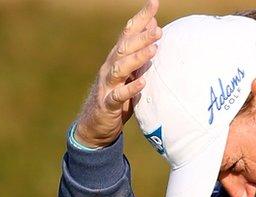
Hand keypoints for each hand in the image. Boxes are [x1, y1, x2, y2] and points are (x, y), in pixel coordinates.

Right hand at [75, 0, 160, 147]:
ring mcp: (107, 85)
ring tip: (153, 51)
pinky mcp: (108, 104)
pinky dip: (130, 89)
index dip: (141, 18)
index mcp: (116, 58)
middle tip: (159, 30)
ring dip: (137, 58)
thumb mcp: (131, 72)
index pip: (128, 33)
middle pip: (124, 48)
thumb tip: (155, 27)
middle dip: (141, 37)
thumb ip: (141, 52)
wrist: (95, 126)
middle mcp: (110, 68)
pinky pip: (118, 95)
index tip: (154, 3)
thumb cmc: (118, 96)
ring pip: (120, 68)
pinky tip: (142, 83)